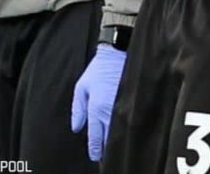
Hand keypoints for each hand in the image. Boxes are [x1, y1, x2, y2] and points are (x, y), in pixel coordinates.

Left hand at [71, 44, 126, 161]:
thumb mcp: (81, 86)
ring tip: (114, 142)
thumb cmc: (99, 68)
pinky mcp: (133, 101)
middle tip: (105, 153)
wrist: (118, 52)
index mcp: (96, 108)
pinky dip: (126, 126)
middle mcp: (110, 110)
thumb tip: (77, 128)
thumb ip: (78, 109)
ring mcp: (123, 106)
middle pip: (110, 139)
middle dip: (107, 147)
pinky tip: (125, 128)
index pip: (96, 138)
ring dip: (116, 138)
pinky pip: (129, 120)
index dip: (96, 150)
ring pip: (120, 131)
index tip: (95, 156)